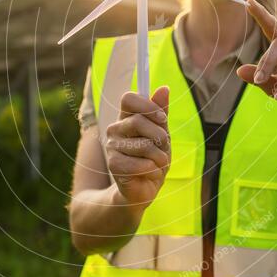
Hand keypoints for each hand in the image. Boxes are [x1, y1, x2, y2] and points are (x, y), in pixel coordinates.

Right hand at [105, 86, 170, 210]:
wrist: (144, 188)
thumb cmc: (154, 157)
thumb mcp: (162, 133)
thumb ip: (161, 112)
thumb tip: (164, 88)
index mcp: (126, 118)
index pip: (129, 98)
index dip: (148, 106)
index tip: (162, 118)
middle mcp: (115, 129)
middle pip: (138, 121)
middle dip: (160, 136)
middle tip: (164, 146)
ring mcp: (112, 147)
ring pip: (144, 145)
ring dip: (160, 156)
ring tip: (158, 163)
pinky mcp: (114, 165)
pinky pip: (141, 164)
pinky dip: (153, 169)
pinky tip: (150, 172)